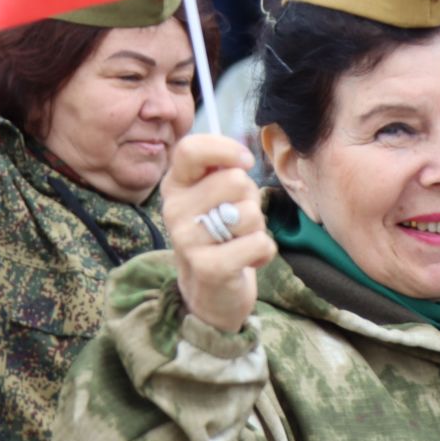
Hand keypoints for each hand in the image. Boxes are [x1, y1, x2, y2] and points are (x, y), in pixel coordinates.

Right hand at [162, 135, 275, 332]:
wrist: (208, 291)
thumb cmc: (219, 233)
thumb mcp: (214, 196)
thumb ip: (222, 171)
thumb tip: (242, 159)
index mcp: (175, 185)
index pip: (190, 149)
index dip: (225, 149)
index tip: (245, 162)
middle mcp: (174, 210)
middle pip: (234, 180)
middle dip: (251, 198)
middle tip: (239, 218)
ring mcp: (188, 240)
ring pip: (250, 213)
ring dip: (258, 227)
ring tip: (240, 240)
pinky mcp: (208, 268)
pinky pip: (259, 243)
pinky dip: (264, 252)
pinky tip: (248, 260)